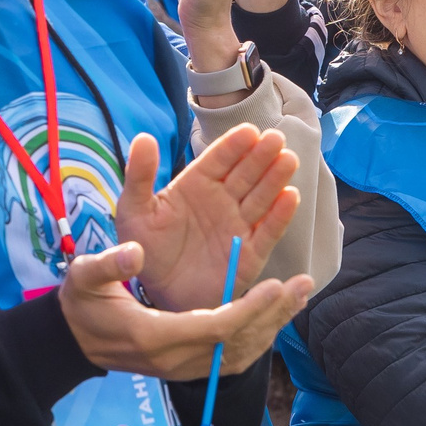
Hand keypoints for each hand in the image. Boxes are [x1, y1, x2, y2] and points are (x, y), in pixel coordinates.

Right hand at [58, 241, 310, 379]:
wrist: (74, 342)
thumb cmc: (81, 304)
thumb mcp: (83, 277)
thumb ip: (107, 264)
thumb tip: (135, 252)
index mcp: (154, 336)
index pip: (213, 329)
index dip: (248, 310)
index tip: (274, 284)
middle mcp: (175, 359)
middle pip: (237, 344)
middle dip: (272, 316)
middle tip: (301, 284)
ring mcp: (184, 368)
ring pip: (240, 354)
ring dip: (273, 326)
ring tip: (299, 295)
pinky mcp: (189, 367)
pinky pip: (233, 358)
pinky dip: (259, 336)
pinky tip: (277, 313)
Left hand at [115, 126, 299, 310]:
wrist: (157, 294)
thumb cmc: (145, 249)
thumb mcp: (135, 210)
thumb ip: (140, 175)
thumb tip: (144, 137)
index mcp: (196, 185)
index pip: (218, 159)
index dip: (234, 145)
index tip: (249, 131)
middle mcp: (222, 201)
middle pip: (246, 174)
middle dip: (261, 156)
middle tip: (276, 139)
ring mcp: (237, 226)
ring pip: (261, 197)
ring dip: (275, 179)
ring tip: (287, 160)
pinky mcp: (250, 254)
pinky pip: (268, 232)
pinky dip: (280, 216)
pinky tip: (290, 196)